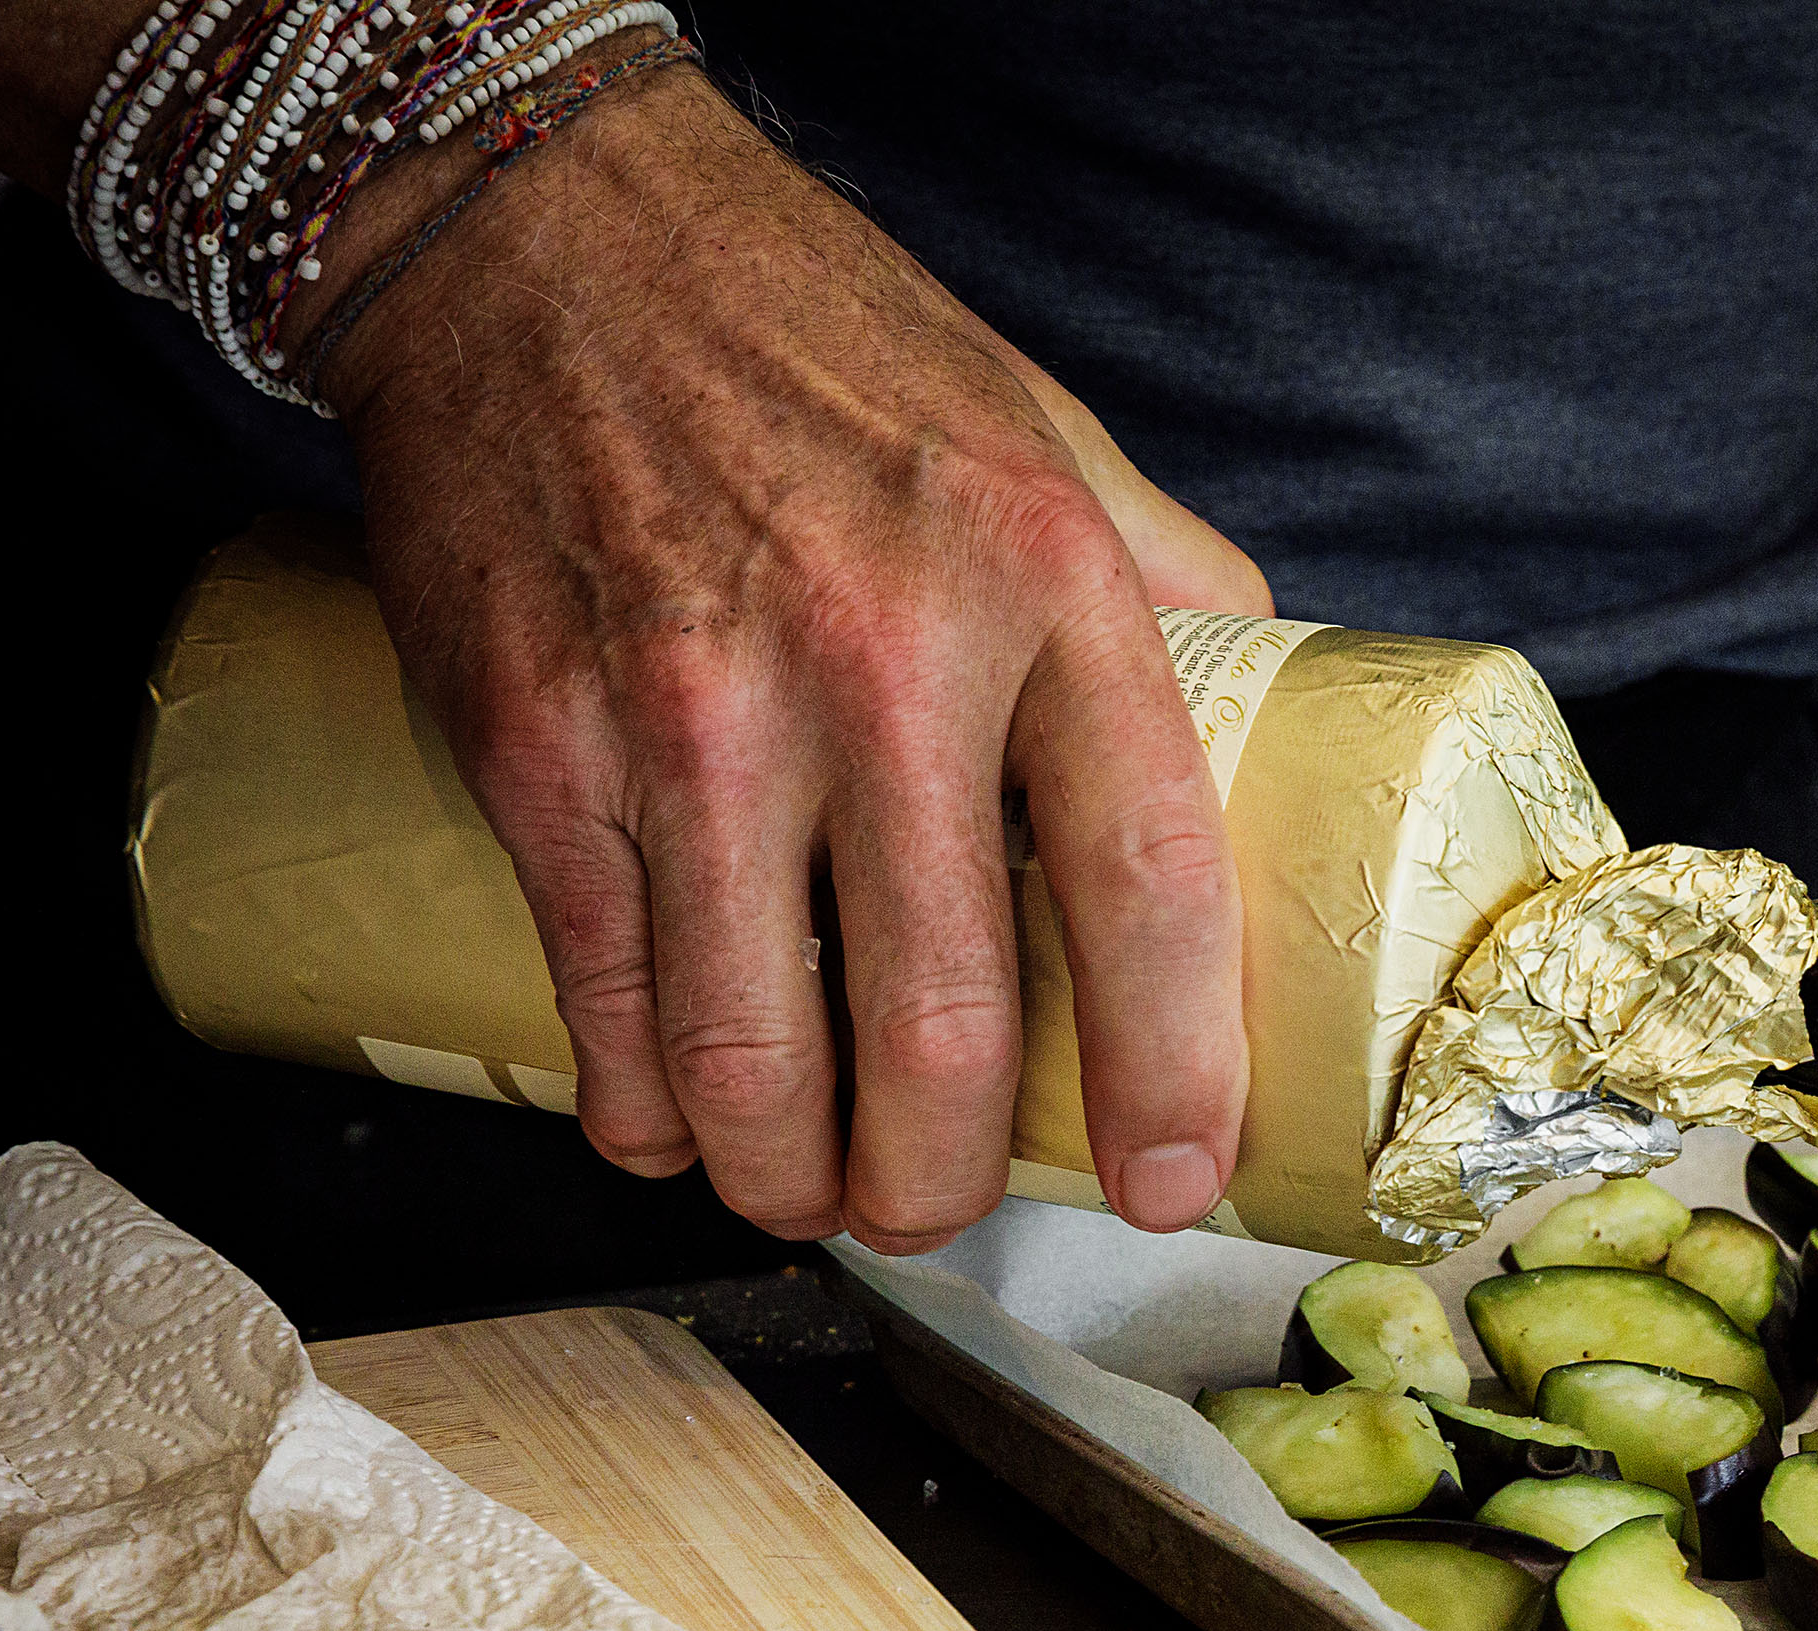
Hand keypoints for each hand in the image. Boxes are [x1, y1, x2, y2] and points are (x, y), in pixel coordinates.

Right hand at [314, 68, 1265, 1251]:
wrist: (546, 235)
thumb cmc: (823, 351)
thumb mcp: (1052, 441)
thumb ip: (1167, 600)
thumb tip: (1275, 748)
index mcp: (1043, 586)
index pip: (1148, 883)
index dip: (1171, 1071)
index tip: (1169, 1181)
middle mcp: (876, 659)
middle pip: (943, 1027)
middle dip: (945, 1181)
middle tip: (939, 1207)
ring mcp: (695, 715)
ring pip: (755, 1056)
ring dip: (790, 1180)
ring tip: (812, 1191)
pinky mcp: (542, 747)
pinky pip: (605, 1003)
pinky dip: (645, 1109)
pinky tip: (677, 1123)